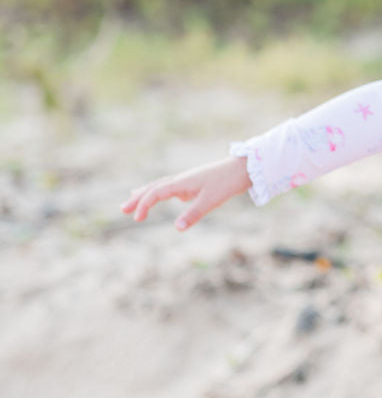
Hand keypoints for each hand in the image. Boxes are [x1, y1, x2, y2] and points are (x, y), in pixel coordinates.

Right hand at [121, 155, 251, 231]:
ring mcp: (187, 180)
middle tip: (123, 208)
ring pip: (161, 185)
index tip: (137, 219)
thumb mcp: (210, 201)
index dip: (144, 205)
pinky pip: (171, 186)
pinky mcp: (194, 182)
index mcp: (181, 183)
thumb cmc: (227, 183)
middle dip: (138, 198)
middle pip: (153, 187)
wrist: (243, 168)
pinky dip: (160, 191)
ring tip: (133, 197)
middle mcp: (181, 179)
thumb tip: (176, 228)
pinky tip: (163, 195)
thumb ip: (193, 214)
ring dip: (146, 193)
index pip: (155, 193)